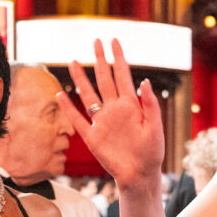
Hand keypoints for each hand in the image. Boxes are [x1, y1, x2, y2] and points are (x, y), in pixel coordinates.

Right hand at [58, 39, 165, 190]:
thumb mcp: (155, 128)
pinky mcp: (93, 137)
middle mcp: (114, 110)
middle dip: (100, 60)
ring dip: (81, 78)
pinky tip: (60, 95)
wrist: (140, 175)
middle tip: (95, 41)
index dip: (118, 58)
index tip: (113, 41)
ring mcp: (102, 122)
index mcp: (131, 106)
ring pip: (89, 95)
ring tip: (73, 62)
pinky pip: (77, 119)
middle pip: (104, 79)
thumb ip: (150, 105)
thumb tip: (145, 81)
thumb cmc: (152, 153)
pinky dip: (68, 108)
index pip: (123, 76)